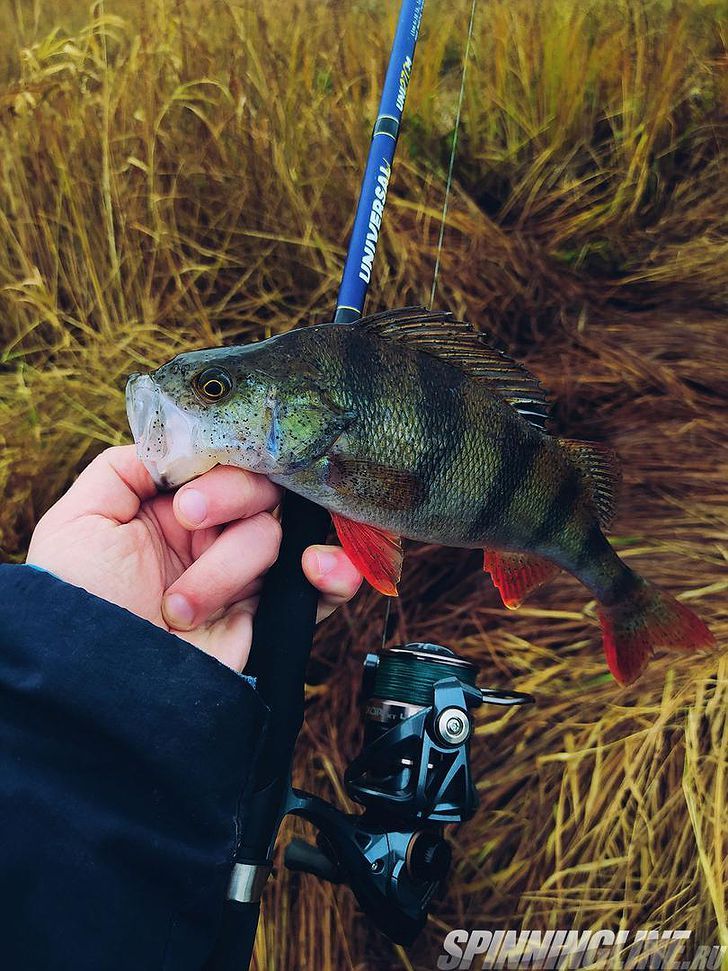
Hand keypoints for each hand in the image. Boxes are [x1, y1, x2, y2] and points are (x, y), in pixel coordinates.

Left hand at [26, 446, 361, 670]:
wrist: (97, 688)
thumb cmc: (79, 602)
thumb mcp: (81, 520)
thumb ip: (127, 466)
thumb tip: (181, 444)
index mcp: (174, 511)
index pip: (222, 465)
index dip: (215, 472)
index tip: (186, 499)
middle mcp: (213, 539)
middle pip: (260, 490)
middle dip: (228, 499)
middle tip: (188, 522)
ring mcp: (244, 576)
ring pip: (277, 536)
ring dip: (230, 568)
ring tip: (182, 610)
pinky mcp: (272, 616)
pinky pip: (325, 587)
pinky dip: (336, 573)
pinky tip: (318, 570)